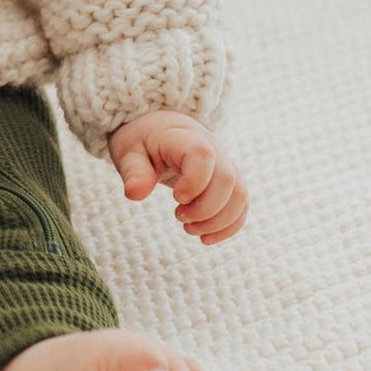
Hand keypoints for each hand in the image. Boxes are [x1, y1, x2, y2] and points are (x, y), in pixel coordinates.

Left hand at [108, 110, 248, 243]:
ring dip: (218, 221)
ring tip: (189, 228)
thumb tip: (133, 194)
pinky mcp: (230, 183)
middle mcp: (213, 149)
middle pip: (226, 179)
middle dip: (206, 208)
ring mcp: (226, 165)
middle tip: (179, 217)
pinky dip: (228, 226)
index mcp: (185, 138)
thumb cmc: (143, 143)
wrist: (160, 132)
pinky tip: (205, 238)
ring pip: (239, 195)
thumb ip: (133, 172)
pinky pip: (241, 205)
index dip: (195, 182)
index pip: (203, 155)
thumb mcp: (129, 153)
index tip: (175, 198)